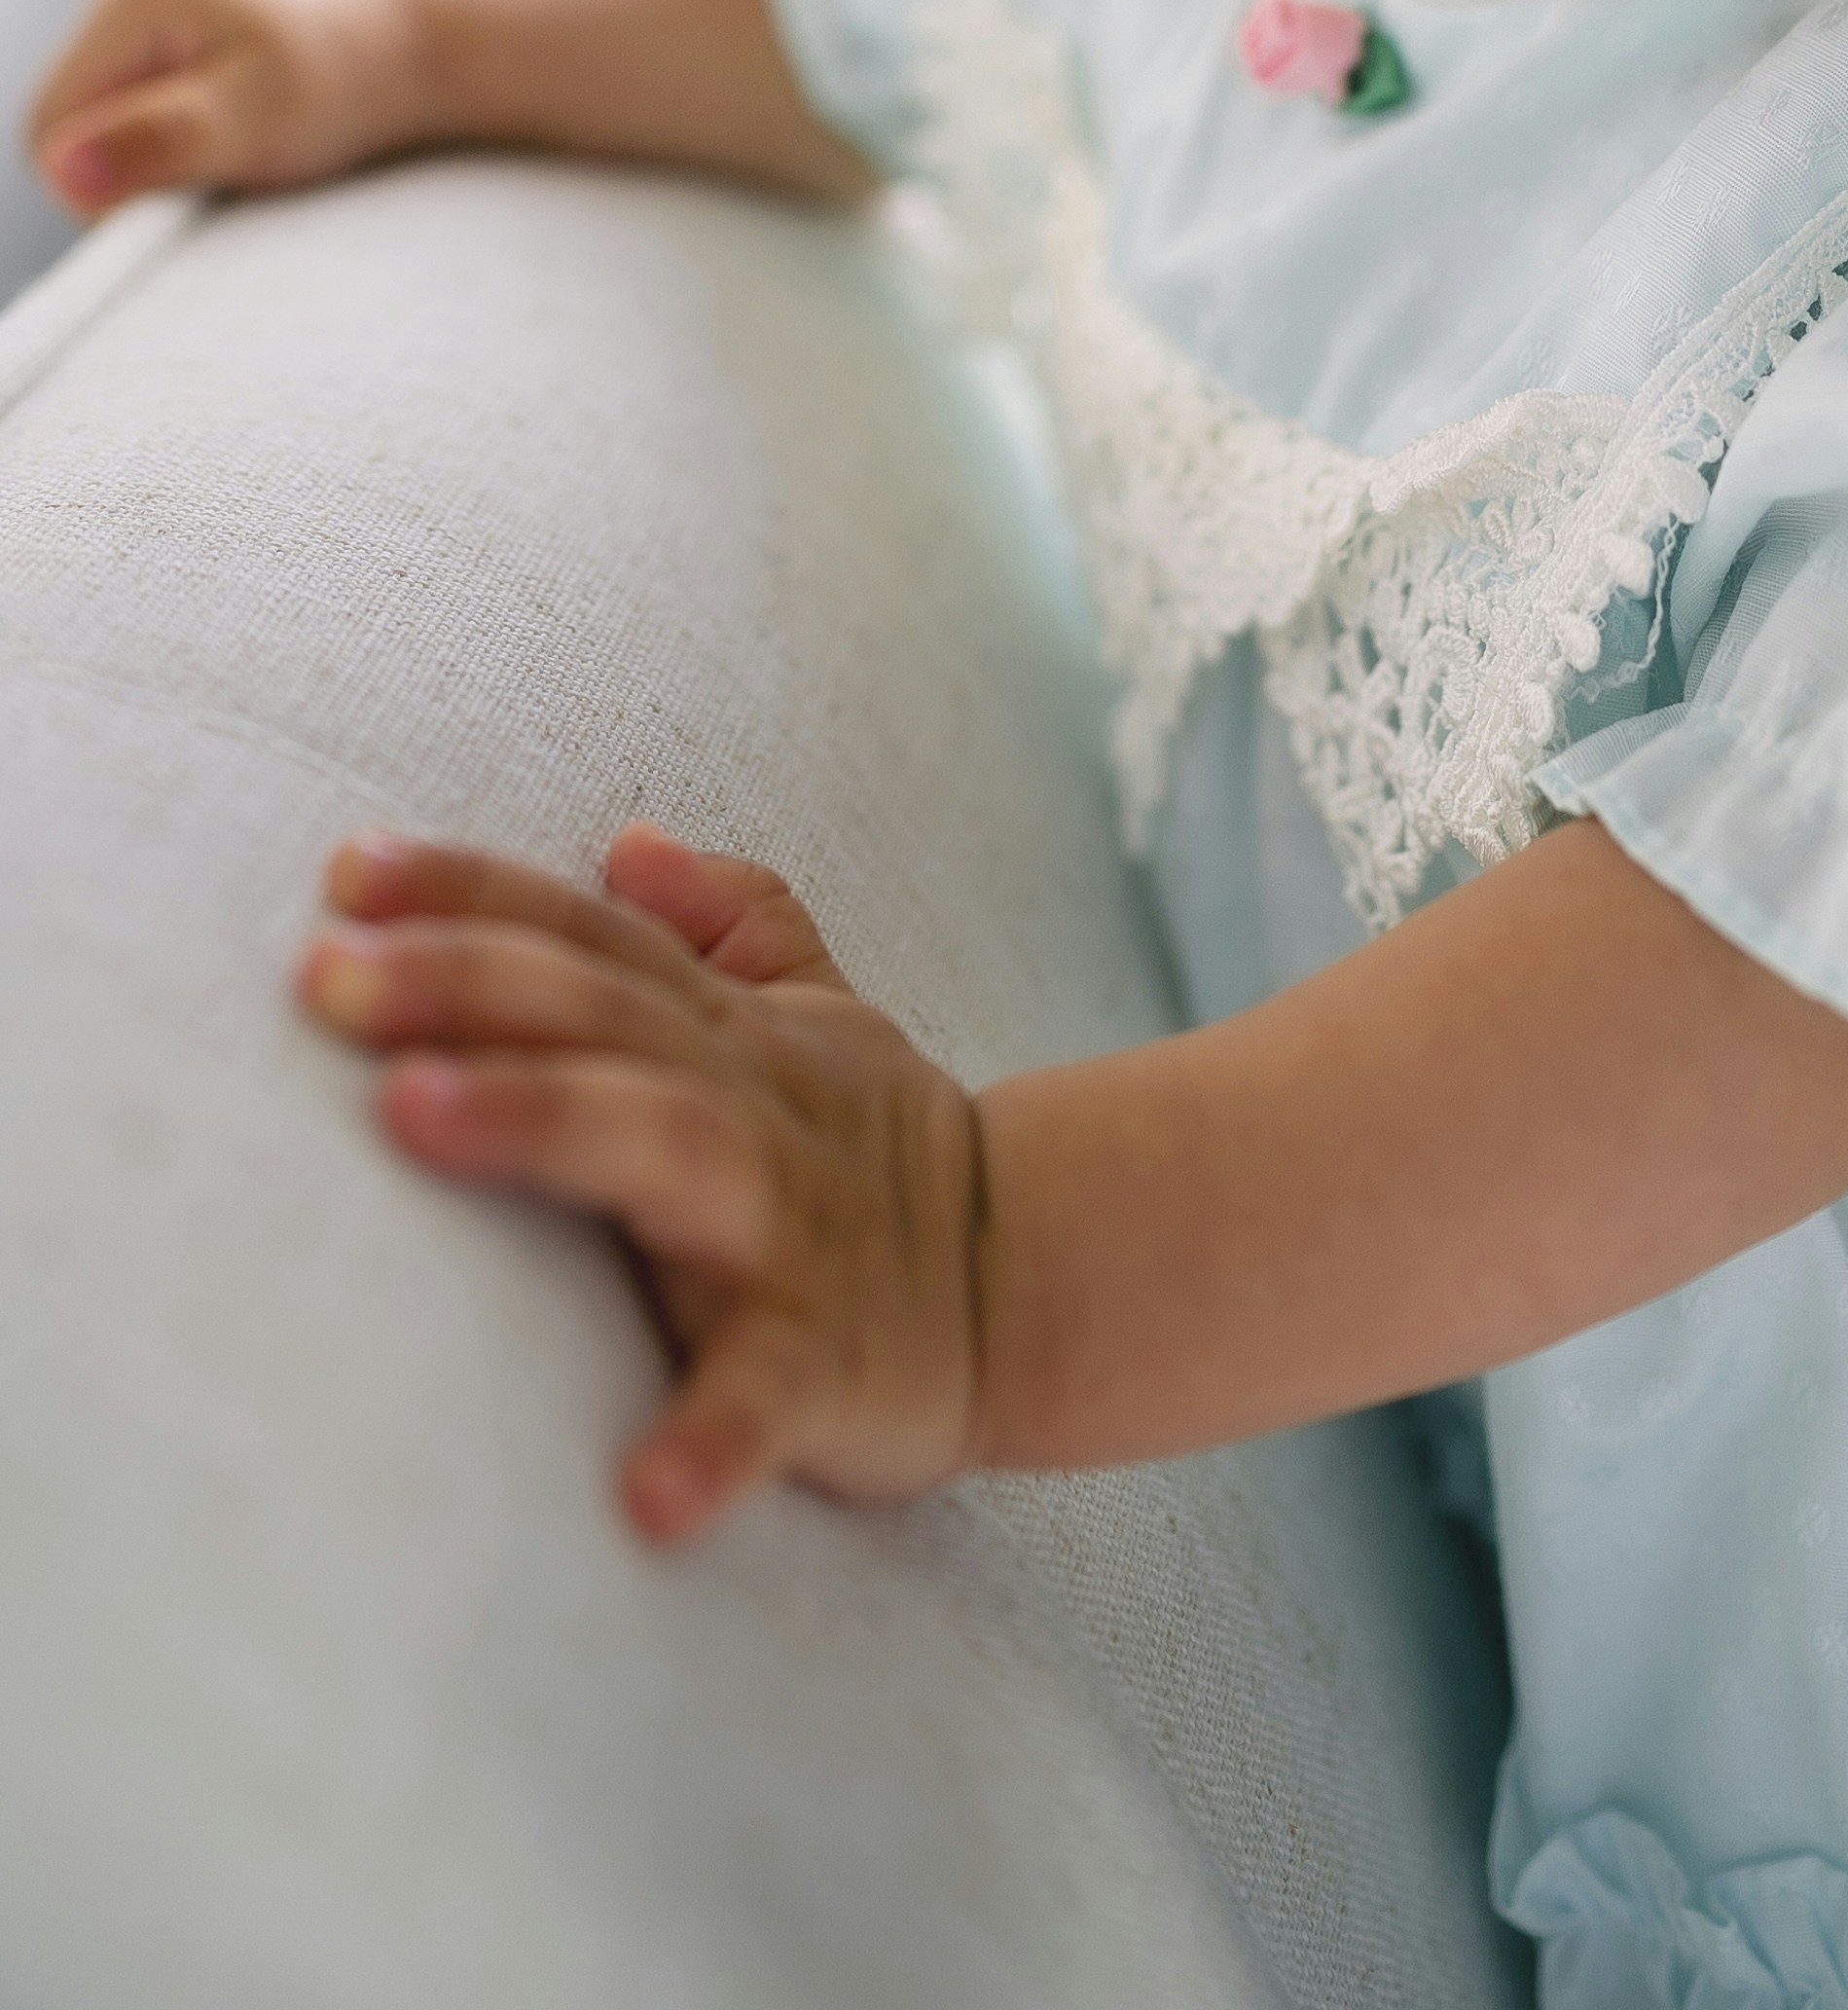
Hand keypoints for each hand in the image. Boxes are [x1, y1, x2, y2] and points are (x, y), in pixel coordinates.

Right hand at [24, 0, 427, 216]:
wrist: (414, 59)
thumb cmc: (345, 84)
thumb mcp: (257, 119)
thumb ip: (161, 141)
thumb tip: (64, 170)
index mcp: (133, 4)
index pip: (50, 126)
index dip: (93, 185)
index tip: (176, 204)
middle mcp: (125, 14)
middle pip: (66, 135)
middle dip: (125, 180)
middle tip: (214, 185)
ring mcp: (143, 43)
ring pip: (99, 145)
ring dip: (153, 176)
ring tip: (231, 167)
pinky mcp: (165, 74)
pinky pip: (134, 141)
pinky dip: (173, 167)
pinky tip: (230, 158)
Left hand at [299, 829, 981, 1541]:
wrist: (1031, 1277)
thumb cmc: (875, 1148)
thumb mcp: (817, 1011)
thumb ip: (733, 917)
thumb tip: (629, 841)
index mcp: (729, 1027)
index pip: (592, 936)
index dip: (475, 892)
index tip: (345, 874)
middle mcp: (751, 1098)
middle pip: (604, 1014)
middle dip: (467, 984)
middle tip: (326, 978)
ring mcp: (789, 1223)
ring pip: (665, 1146)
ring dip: (541, 1119)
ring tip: (412, 1115)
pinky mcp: (827, 1357)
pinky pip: (766, 1392)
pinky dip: (712, 1438)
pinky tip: (642, 1496)